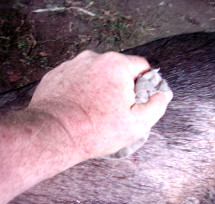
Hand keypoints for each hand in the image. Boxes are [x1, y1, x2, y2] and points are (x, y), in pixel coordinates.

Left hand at [27, 51, 171, 157]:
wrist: (52, 134)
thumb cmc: (95, 130)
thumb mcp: (138, 123)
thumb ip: (157, 105)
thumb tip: (162, 94)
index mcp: (116, 64)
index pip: (140, 67)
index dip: (143, 85)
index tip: (136, 102)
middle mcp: (92, 58)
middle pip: (115, 69)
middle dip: (118, 86)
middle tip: (113, 110)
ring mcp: (70, 65)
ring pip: (93, 74)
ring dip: (96, 87)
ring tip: (92, 111)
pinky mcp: (53, 76)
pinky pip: (73, 80)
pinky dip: (77, 90)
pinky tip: (76, 108)